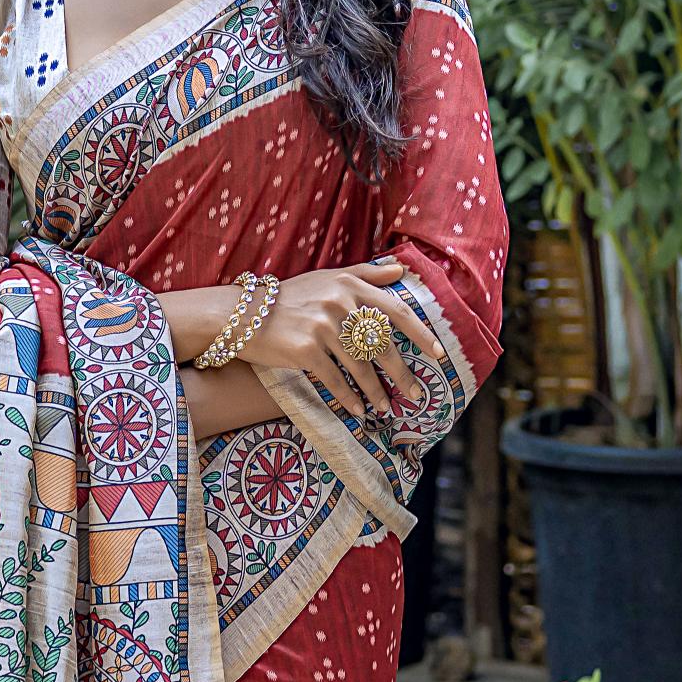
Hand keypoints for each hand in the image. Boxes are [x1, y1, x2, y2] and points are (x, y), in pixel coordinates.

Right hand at [241, 258, 415, 415]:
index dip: (421, 335)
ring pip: (361, 366)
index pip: (396, 311)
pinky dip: (349, 397)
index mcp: (349, 284)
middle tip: (416, 394)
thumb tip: (401, 271)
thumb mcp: (327, 278)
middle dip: (401, 374)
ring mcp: (323, 326)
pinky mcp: (306, 350)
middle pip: (382, 345)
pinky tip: (359, 410)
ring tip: (386, 407)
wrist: (243, 315)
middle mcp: (339, 303)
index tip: (438, 354)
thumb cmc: (289, 299)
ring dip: (376, 391)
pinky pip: (336, 379)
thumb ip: (366, 274)